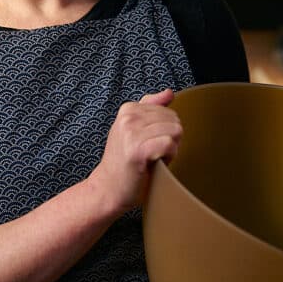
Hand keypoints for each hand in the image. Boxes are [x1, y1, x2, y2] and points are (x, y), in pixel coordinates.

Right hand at [90, 89, 181, 215]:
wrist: (107, 189)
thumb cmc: (123, 162)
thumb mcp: (133, 129)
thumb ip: (151, 108)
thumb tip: (169, 93)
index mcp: (128, 109)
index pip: (168, 111)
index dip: (164, 131)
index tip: (148, 143)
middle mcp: (128, 117)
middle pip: (174, 120)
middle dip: (169, 139)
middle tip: (151, 153)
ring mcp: (132, 132)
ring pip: (175, 132)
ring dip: (170, 149)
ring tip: (152, 158)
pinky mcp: (137, 149)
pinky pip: (170, 145)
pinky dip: (169, 157)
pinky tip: (155, 163)